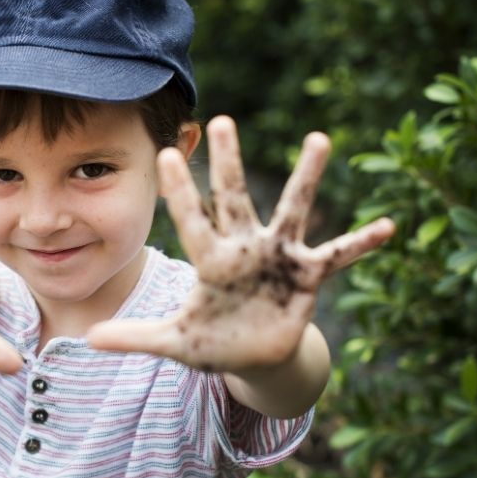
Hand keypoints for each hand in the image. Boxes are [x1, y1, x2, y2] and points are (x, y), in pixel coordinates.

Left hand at [87, 115, 394, 374]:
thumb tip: (88, 339)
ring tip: (319, 138)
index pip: (191, 219)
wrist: (254, 357)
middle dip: (228, 163)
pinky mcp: (306, 276)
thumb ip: (136, 338)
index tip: (165, 152)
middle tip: (221, 120)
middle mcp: (244, 248)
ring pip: (292, 209)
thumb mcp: (174, 342)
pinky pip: (337, 256)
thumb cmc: (212, 341)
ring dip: (305, 177)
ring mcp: (277, 258)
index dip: (180, 191)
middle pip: (235, 198)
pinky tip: (388, 226)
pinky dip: (361, 244)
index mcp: (211, 260)